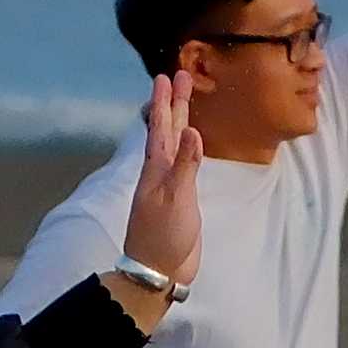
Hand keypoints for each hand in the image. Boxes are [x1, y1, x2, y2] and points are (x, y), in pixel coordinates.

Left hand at [113, 68, 208, 296]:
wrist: (157, 271)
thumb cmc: (163, 236)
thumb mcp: (177, 199)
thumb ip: (185, 165)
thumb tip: (192, 130)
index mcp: (156, 169)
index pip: (160, 127)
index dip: (165, 102)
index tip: (166, 75)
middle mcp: (160, 172)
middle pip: (168, 130)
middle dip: (174, 103)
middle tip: (179, 75)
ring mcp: (169, 185)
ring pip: (174, 145)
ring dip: (180, 122)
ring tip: (185, 102)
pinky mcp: (180, 199)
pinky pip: (183, 163)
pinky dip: (187, 148)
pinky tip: (191, 144)